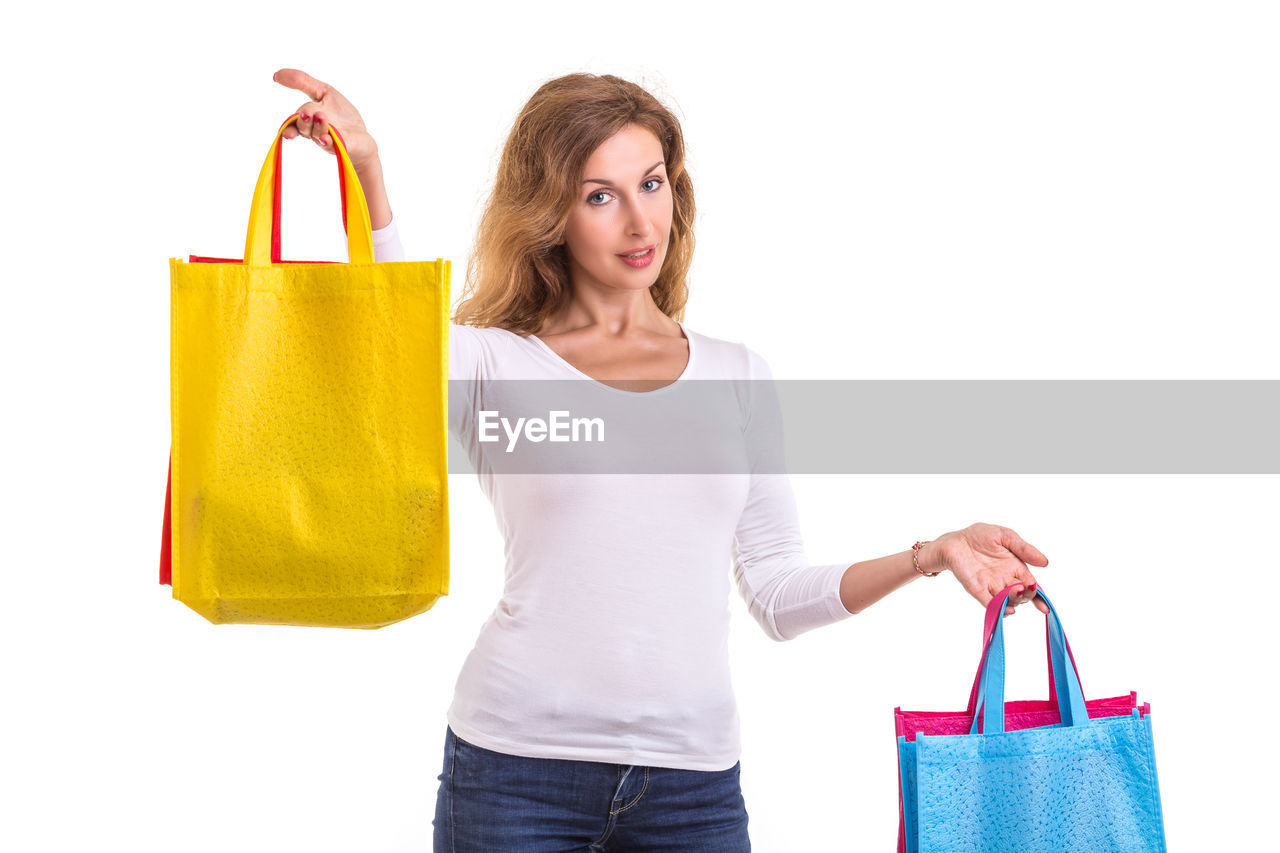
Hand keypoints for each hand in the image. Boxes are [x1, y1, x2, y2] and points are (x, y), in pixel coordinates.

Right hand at [272, 68, 378, 171]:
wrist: (361, 134)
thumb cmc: (341, 114)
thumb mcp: (323, 91)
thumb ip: (302, 82)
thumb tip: (276, 74)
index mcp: (307, 121)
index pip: (294, 123)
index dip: (289, 128)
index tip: (287, 133)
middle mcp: (314, 132)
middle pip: (304, 127)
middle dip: (304, 120)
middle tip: (307, 113)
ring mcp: (328, 140)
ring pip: (318, 134)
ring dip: (318, 125)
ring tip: (321, 116)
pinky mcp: (342, 145)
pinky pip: (332, 144)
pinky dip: (328, 140)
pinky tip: (326, 138)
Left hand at [925, 523, 1049, 616]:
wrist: (956, 540)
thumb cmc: (980, 536)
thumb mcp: (1006, 536)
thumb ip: (1024, 549)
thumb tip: (1045, 562)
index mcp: (1016, 568)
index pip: (1031, 586)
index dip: (1039, 597)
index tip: (1045, 608)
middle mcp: (1006, 580)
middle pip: (1021, 595)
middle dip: (1026, 596)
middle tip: (1025, 588)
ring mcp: (991, 586)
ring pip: (1008, 600)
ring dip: (1014, 600)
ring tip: (1017, 591)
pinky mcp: (977, 589)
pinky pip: (989, 602)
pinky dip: (999, 608)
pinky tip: (1008, 610)